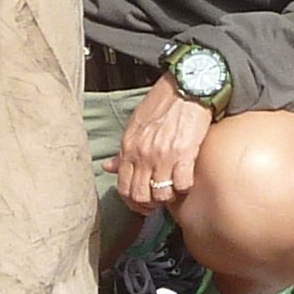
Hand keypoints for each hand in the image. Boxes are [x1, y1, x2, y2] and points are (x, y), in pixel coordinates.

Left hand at [115, 78, 214, 214]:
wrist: (186, 88)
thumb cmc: (162, 104)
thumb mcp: (135, 126)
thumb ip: (123, 151)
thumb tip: (107, 167)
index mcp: (129, 148)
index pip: (123, 187)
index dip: (132, 202)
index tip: (141, 204)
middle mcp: (143, 154)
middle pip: (140, 196)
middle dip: (149, 205)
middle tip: (158, 204)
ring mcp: (163, 155)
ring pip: (161, 195)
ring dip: (168, 198)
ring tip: (172, 192)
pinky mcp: (185, 153)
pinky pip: (182, 184)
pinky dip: (184, 188)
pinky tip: (186, 182)